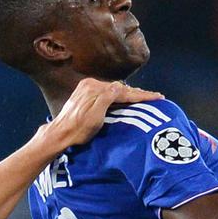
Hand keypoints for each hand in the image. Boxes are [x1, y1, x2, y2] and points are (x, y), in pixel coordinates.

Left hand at [45, 78, 162, 148]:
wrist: (60, 134)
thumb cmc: (78, 129)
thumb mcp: (95, 116)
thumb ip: (107, 98)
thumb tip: (119, 86)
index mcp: (94, 88)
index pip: (123, 90)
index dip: (141, 94)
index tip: (157, 97)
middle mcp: (91, 84)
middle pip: (119, 88)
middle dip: (137, 93)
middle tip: (155, 96)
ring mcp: (87, 88)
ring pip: (114, 90)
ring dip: (129, 94)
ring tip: (144, 97)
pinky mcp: (85, 94)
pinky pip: (107, 92)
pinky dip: (118, 95)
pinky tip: (125, 98)